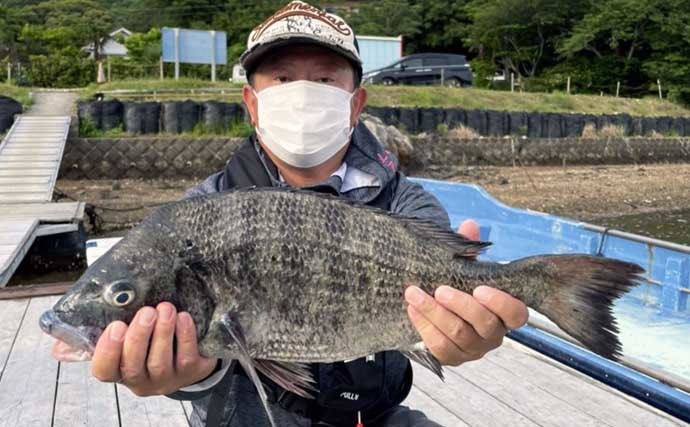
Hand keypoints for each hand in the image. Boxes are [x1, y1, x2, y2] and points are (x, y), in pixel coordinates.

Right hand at [89, 302, 217, 395]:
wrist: (191, 357)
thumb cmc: (153, 342)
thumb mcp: (132, 335)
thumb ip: (120, 326)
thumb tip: (108, 305)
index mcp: (119, 371)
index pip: (103, 370)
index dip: (107, 350)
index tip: (116, 324)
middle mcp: (141, 381)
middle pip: (132, 367)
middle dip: (138, 337)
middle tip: (147, 312)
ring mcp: (166, 380)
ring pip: (159, 363)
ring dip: (162, 333)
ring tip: (166, 309)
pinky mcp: (190, 373)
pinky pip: (186, 358)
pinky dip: (184, 336)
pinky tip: (183, 317)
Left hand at [404, 219, 528, 365]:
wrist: (433, 307)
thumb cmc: (456, 284)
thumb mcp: (463, 267)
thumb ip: (468, 250)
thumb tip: (469, 226)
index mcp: (505, 312)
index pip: (516, 314)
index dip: (501, 303)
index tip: (479, 288)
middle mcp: (493, 334)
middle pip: (484, 324)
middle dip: (460, 305)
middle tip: (439, 289)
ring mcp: (473, 349)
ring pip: (458, 335)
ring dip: (434, 313)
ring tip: (414, 294)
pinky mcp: (452, 357)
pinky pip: (440, 347)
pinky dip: (425, 326)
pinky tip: (412, 309)